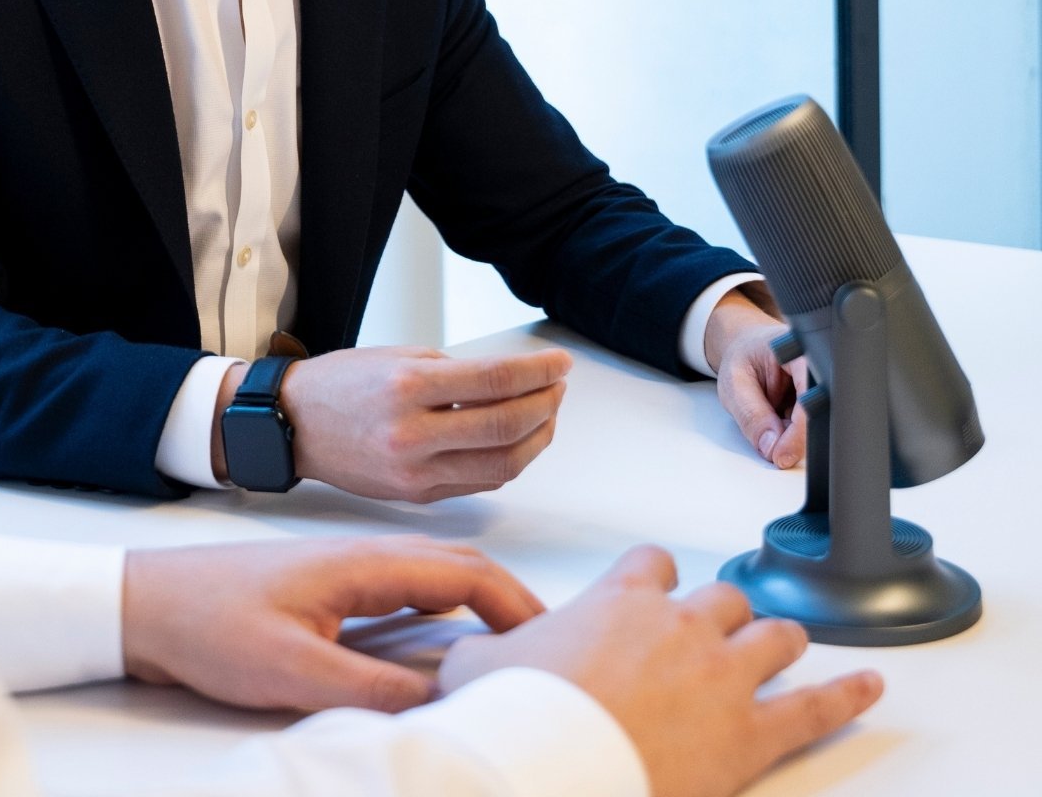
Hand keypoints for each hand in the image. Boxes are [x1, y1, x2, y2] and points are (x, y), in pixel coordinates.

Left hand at [122, 535, 543, 712]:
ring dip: (478, 609)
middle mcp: (361, 557)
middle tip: (549, 651)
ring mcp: (346, 571)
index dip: (517, 605)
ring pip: (433, 581)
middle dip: (510, 605)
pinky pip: (403, 596)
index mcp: (361, 563)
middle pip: (458, 571)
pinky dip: (440, 616)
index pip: (463, 573)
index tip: (556, 641)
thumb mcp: (292, 669)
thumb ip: (369, 688)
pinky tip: (442, 649)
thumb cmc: (210, 624)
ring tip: (510, 652)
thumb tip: (442, 701)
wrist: (148, 603)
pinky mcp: (330, 592)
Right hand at [258, 344, 571, 502]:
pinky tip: (516, 440)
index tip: (560, 362)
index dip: (538, 372)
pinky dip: (507, 462)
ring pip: (501, 466)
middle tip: (558, 385)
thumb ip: (456, 372)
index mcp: (408, 388)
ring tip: (545, 413)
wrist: (294, 426)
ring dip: (536, 439)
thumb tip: (515, 381)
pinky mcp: (417, 497)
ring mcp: (415, 473)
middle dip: (545, 404)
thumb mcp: (399, 358)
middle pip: (506, 427)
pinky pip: (479, 483)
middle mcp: (413, 435)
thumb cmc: (343, 383)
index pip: (495, 381)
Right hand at [437, 546, 882, 796]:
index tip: (653, 585)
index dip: (653, 575)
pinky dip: (846, 696)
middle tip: (721, 623)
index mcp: (618, 601)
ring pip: (773, 634)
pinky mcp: (750, 734)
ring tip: (791, 638)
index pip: (650, 562)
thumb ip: (483, 648)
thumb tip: (458, 654)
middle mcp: (677, 625)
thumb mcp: (476, 666)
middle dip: (723, 607)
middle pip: (721, 594)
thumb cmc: (524, 717)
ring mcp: (721, 675)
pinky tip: (869, 688)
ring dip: (781, 636)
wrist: (559, 765)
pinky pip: (813, 708)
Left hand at [704, 292, 806, 468]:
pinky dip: (791, 434)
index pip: (810, 395)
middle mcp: (818, 371)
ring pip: (815, 429)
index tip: (782, 453)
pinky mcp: (820, 407)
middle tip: (770, 444)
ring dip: (791, 436)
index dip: (798, 429)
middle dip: (792, 437)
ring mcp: (821, 390)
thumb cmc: (742, 359)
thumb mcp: (734, 384)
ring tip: (770, 416)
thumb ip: (751, 414)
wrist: (748, 352)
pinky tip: (780, 418)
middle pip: (818, 417)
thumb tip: (771, 446)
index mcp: (800, 353)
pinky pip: (810, 432)